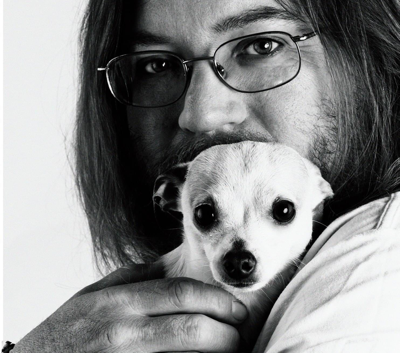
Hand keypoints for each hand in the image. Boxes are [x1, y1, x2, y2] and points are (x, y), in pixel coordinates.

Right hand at [13, 263, 247, 351]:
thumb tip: (175, 263)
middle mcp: (122, 331)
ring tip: (229, 348)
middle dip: (224, 331)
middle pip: (188, 327)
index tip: (235, 307)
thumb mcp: (96, 293)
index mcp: (118, 301)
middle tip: (239, 330)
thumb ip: (136, 277)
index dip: (214, 299)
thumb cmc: (68, 328)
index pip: (178, 293)